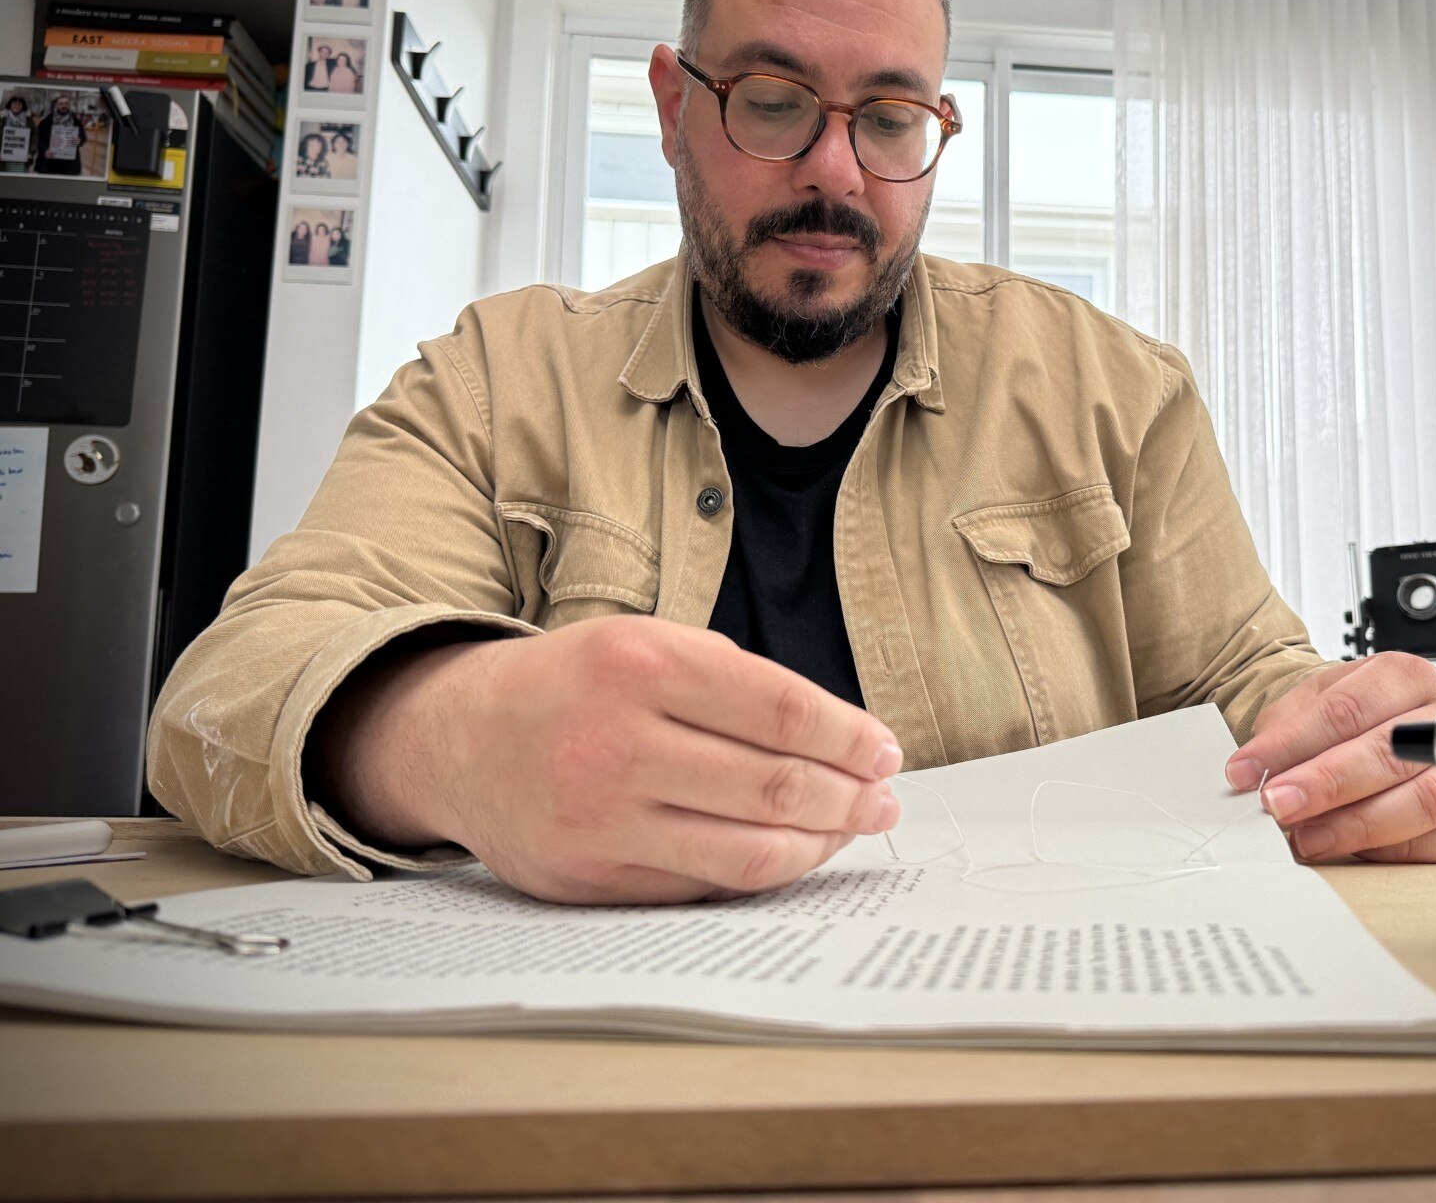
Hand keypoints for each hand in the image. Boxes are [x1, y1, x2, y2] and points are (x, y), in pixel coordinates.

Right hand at [315, 617, 903, 903]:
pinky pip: (703, 884)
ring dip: (821, 843)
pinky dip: (763, 870)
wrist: (458, 738)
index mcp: (641, 665)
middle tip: (885, 800)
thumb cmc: (576, 685)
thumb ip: (734, 680)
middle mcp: (618, 743)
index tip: (885, 751)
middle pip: (774, 784)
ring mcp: (601, 818)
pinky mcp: (591, 876)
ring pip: (748, 850)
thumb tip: (844, 738)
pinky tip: (792, 851)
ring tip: (853, 829)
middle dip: (849, 797)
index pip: (780, 709)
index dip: (848, 736)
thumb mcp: (645, 643)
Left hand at [1222, 652, 1435, 863]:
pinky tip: (1355, 847)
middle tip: (1278, 805)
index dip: (1292, 743)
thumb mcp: (1308, 705)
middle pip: (1389, 753)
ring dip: (1357, 825)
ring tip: (1307, 836)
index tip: (1247, 771)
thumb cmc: (1349, 717)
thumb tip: (1255, 772)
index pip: (1347, 709)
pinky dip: (1398, 849)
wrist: (1381, 727)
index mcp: (1404, 675)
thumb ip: (1283, 735)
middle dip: (1325, 785)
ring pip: (1424, 800)